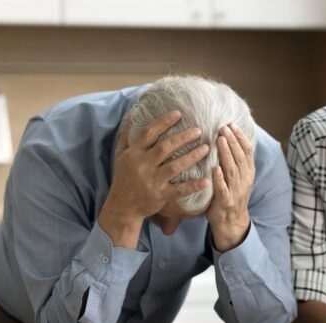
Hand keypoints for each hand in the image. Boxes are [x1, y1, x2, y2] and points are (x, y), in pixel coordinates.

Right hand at [98, 110, 209, 247]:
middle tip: (199, 130)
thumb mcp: (120, 156)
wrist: (122, 206)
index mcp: (134, 153)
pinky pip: (179, 190)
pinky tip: (206, 180)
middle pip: (165, 147)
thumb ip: (125, 136)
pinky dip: (193, 186)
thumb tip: (130, 116)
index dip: (163, 122)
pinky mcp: (160, 195)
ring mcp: (152, 180)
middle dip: (183, 137)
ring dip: (191, 156)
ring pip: (174, 166)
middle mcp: (143, 165)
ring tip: (206, 148)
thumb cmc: (123, 178)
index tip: (179, 113)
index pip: (149, 133)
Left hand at [205, 123, 254, 251]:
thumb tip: (227, 138)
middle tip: (224, 127)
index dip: (241, 137)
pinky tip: (214, 168)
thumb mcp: (238, 177)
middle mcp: (244, 180)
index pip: (247, 151)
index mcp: (248, 173)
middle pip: (240, 157)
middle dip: (233, 141)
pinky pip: (223, 189)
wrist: (231, 223)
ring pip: (233, 170)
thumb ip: (234, 161)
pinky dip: (219, 178)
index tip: (232, 124)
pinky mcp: (225, 202)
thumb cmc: (230, 195)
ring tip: (220, 140)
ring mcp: (236, 191)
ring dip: (227, 154)